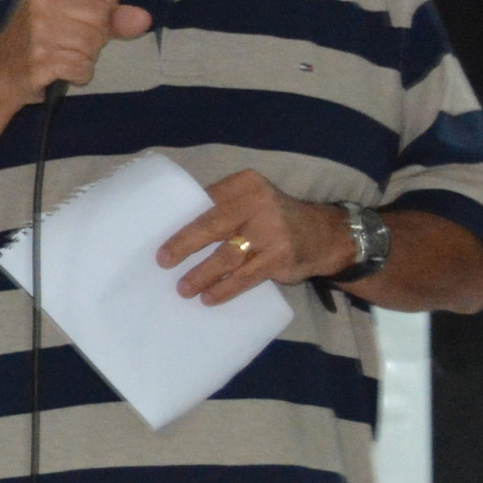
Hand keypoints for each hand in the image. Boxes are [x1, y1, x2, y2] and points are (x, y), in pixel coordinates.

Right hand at [0, 0, 154, 104]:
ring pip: (93, 43)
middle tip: (70, 42)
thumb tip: (143, 19)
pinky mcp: (40, 59)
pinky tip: (61, 71)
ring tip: (63, 56)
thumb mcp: (67, 15)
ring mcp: (38, 29)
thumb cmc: (36, 40)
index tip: (92, 16)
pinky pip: (82, 67)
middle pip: (101, 14)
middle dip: (96, 36)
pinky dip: (78, 75)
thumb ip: (110, 15)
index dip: (108, 2)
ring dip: (86, 57)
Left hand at [161, 171, 350, 303]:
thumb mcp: (252, 201)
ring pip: (226, 256)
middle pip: (212, 225)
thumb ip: (223, 207)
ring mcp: (271, 231)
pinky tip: (209, 297)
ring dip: (201, 274)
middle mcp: (259, 203)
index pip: (206, 200)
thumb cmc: (274, 219)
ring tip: (183, 288)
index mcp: (245, 184)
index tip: (158, 236)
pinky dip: (224, 288)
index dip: (181, 220)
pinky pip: (245, 277)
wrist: (323, 236)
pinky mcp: (279, 258)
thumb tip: (175, 226)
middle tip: (163, 261)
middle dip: (184, 245)